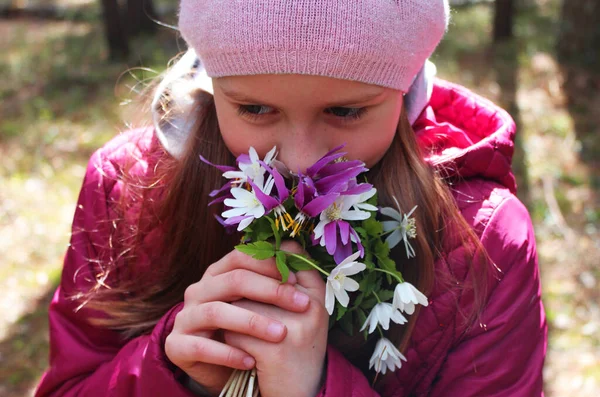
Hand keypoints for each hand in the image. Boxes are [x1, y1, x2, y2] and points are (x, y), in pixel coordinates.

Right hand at [164, 245, 311, 393]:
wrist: (221, 369)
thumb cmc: (246, 332)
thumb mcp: (260, 305)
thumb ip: (274, 280)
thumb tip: (297, 252)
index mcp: (217, 274)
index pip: (242, 257)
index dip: (270, 265)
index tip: (298, 280)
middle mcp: (198, 291)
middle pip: (234, 281)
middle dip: (271, 291)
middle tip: (302, 304)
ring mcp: (185, 317)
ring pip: (217, 312)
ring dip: (253, 322)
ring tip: (281, 334)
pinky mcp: (176, 345)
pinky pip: (202, 347)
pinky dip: (228, 354)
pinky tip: (252, 361)